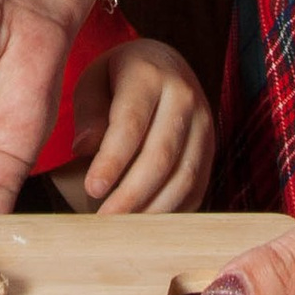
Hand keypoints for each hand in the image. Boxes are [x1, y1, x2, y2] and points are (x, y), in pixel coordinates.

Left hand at [59, 39, 213, 212]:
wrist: (163, 66)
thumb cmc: (117, 80)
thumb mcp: (93, 82)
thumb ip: (87, 113)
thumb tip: (83, 149)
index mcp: (150, 76)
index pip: (131, 124)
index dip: (112, 161)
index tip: (92, 189)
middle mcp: (184, 97)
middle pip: (161, 156)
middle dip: (132, 193)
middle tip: (105, 219)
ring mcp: (204, 124)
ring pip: (184, 176)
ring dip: (154, 208)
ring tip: (124, 227)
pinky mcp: (211, 148)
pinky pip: (197, 186)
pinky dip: (174, 209)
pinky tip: (148, 221)